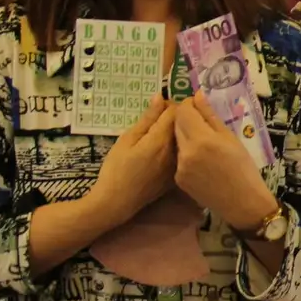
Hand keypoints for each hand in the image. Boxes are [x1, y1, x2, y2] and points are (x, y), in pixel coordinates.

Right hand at [88, 97, 176, 221]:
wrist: (117, 203)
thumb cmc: (116, 168)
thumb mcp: (127, 139)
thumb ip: (147, 118)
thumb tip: (160, 97)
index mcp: (162, 139)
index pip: (177, 112)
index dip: (169, 104)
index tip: (157, 107)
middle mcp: (176, 151)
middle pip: (184, 125)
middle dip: (175, 116)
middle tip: (157, 118)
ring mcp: (179, 165)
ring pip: (185, 139)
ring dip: (177, 131)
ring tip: (159, 132)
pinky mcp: (177, 175)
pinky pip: (182, 153)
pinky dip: (177, 146)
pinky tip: (162, 149)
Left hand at [172, 93, 278, 233]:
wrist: (242, 203)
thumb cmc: (243, 167)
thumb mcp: (231, 138)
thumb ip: (211, 116)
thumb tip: (198, 95)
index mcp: (201, 138)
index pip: (184, 111)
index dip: (190, 104)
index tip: (199, 106)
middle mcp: (186, 152)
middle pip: (177, 125)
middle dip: (187, 120)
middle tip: (203, 123)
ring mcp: (179, 167)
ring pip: (177, 141)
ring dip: (187, 137)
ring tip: (205, 143)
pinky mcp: (178, 179)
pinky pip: (179, 158)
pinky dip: (187, 154)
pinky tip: (202, 161)